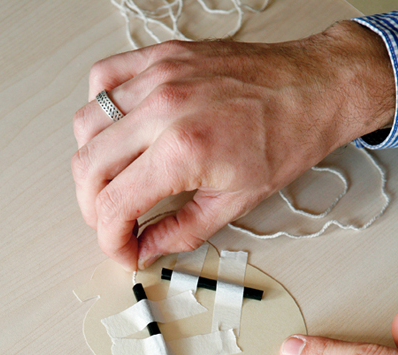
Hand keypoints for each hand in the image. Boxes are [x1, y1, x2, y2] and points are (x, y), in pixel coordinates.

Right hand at [72, 21, 393, 270]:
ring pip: (86, 125)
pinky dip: (98, 112)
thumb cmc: (287, 137)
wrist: (314, 89)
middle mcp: (162, 108)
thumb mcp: (236, 201)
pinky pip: (102, 79)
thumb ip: (182, 230)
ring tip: (115, 180)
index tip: (123, 249)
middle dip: (93, 209)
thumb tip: (149, 247)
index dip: (111, 240)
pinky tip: (118, 131)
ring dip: (91, 164)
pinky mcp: (160, 58)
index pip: (114, 206)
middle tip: (113, 223)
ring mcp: (158, 77)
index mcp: (183, 150)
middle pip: (88, 168)